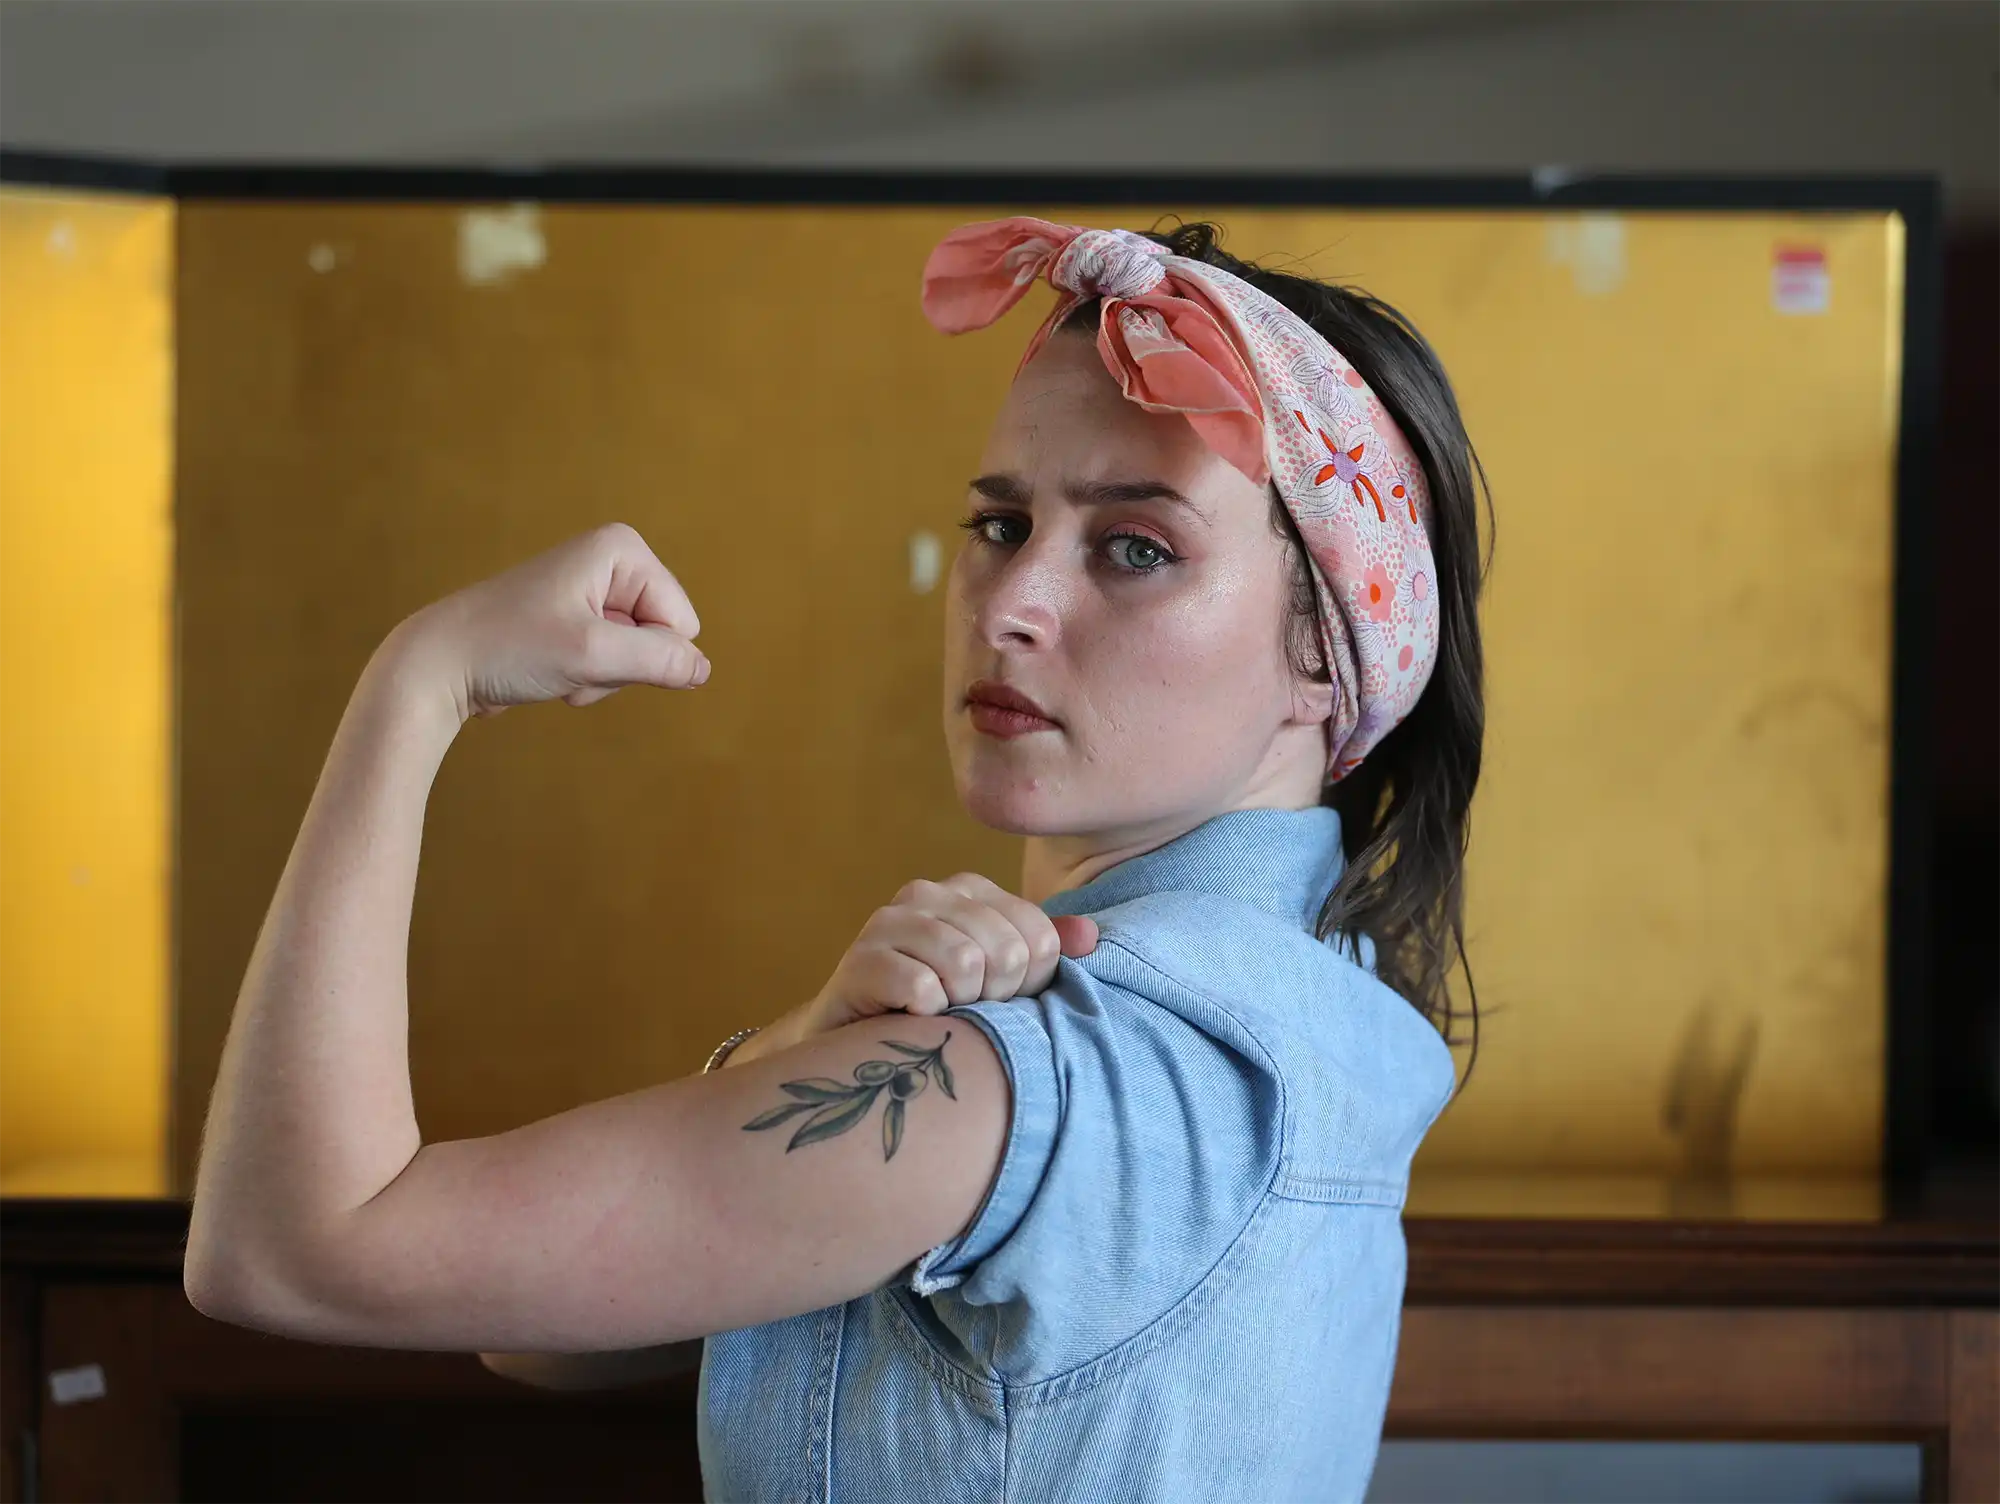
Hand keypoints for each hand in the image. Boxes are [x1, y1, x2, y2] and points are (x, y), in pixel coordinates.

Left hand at [388, 523, 708, 721]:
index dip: (645, 653)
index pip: (681, 622)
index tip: (590, 649)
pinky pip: (612, 661)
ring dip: (602, 677)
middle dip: (621, 665)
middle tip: (572, 662)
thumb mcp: (593, 656)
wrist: (439, 664)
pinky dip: (587, 678)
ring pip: (638, 655)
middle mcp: (612, 561)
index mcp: (622, 549)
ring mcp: (594, 591)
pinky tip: (550, 673)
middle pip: (661, 636)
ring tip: (557, 667)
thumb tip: (703, 669)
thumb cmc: (508, 648)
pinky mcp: (577, 619)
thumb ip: (660, 661)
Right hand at [800, 874, 1099, 1036]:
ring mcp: (888, 921)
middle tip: (966, 1011)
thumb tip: (1090, 936)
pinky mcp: (859, 958)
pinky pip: (923, 988)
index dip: (1031, 981)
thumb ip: (1043, 952)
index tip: (1000, 999)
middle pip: (1006, 950)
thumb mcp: (997, 979)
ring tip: (939, 1013)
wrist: (853, 1046)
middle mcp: (927, 893)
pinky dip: (927, 1017)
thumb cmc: (936, 1011)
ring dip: (960, 1007)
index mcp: (968, 890)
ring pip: (966, 964)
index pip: (1040, 934)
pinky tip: (910, 1019)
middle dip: (996, 997)